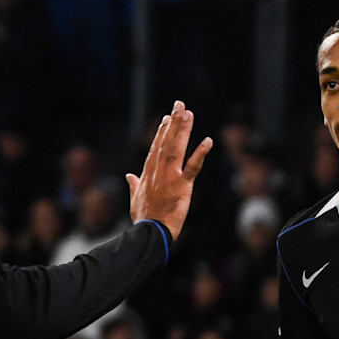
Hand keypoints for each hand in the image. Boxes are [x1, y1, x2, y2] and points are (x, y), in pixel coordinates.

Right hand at [127, 100, 213, 240]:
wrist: (151, 233)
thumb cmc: (144, 219)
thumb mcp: (135, 200)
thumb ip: (134, 185)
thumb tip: (129, 175)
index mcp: (148, 174)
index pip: (156, 148)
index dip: (162, 132)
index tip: (167, 118)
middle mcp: (158, 171)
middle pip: (166, 142)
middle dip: (173, 123)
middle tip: (180, 105)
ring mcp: (170, 177)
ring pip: (177, 149)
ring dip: (183, 130)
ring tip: (189, 113)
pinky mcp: (183, 186)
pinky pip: (194, 167)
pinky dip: (200, 153)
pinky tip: (208, 140)